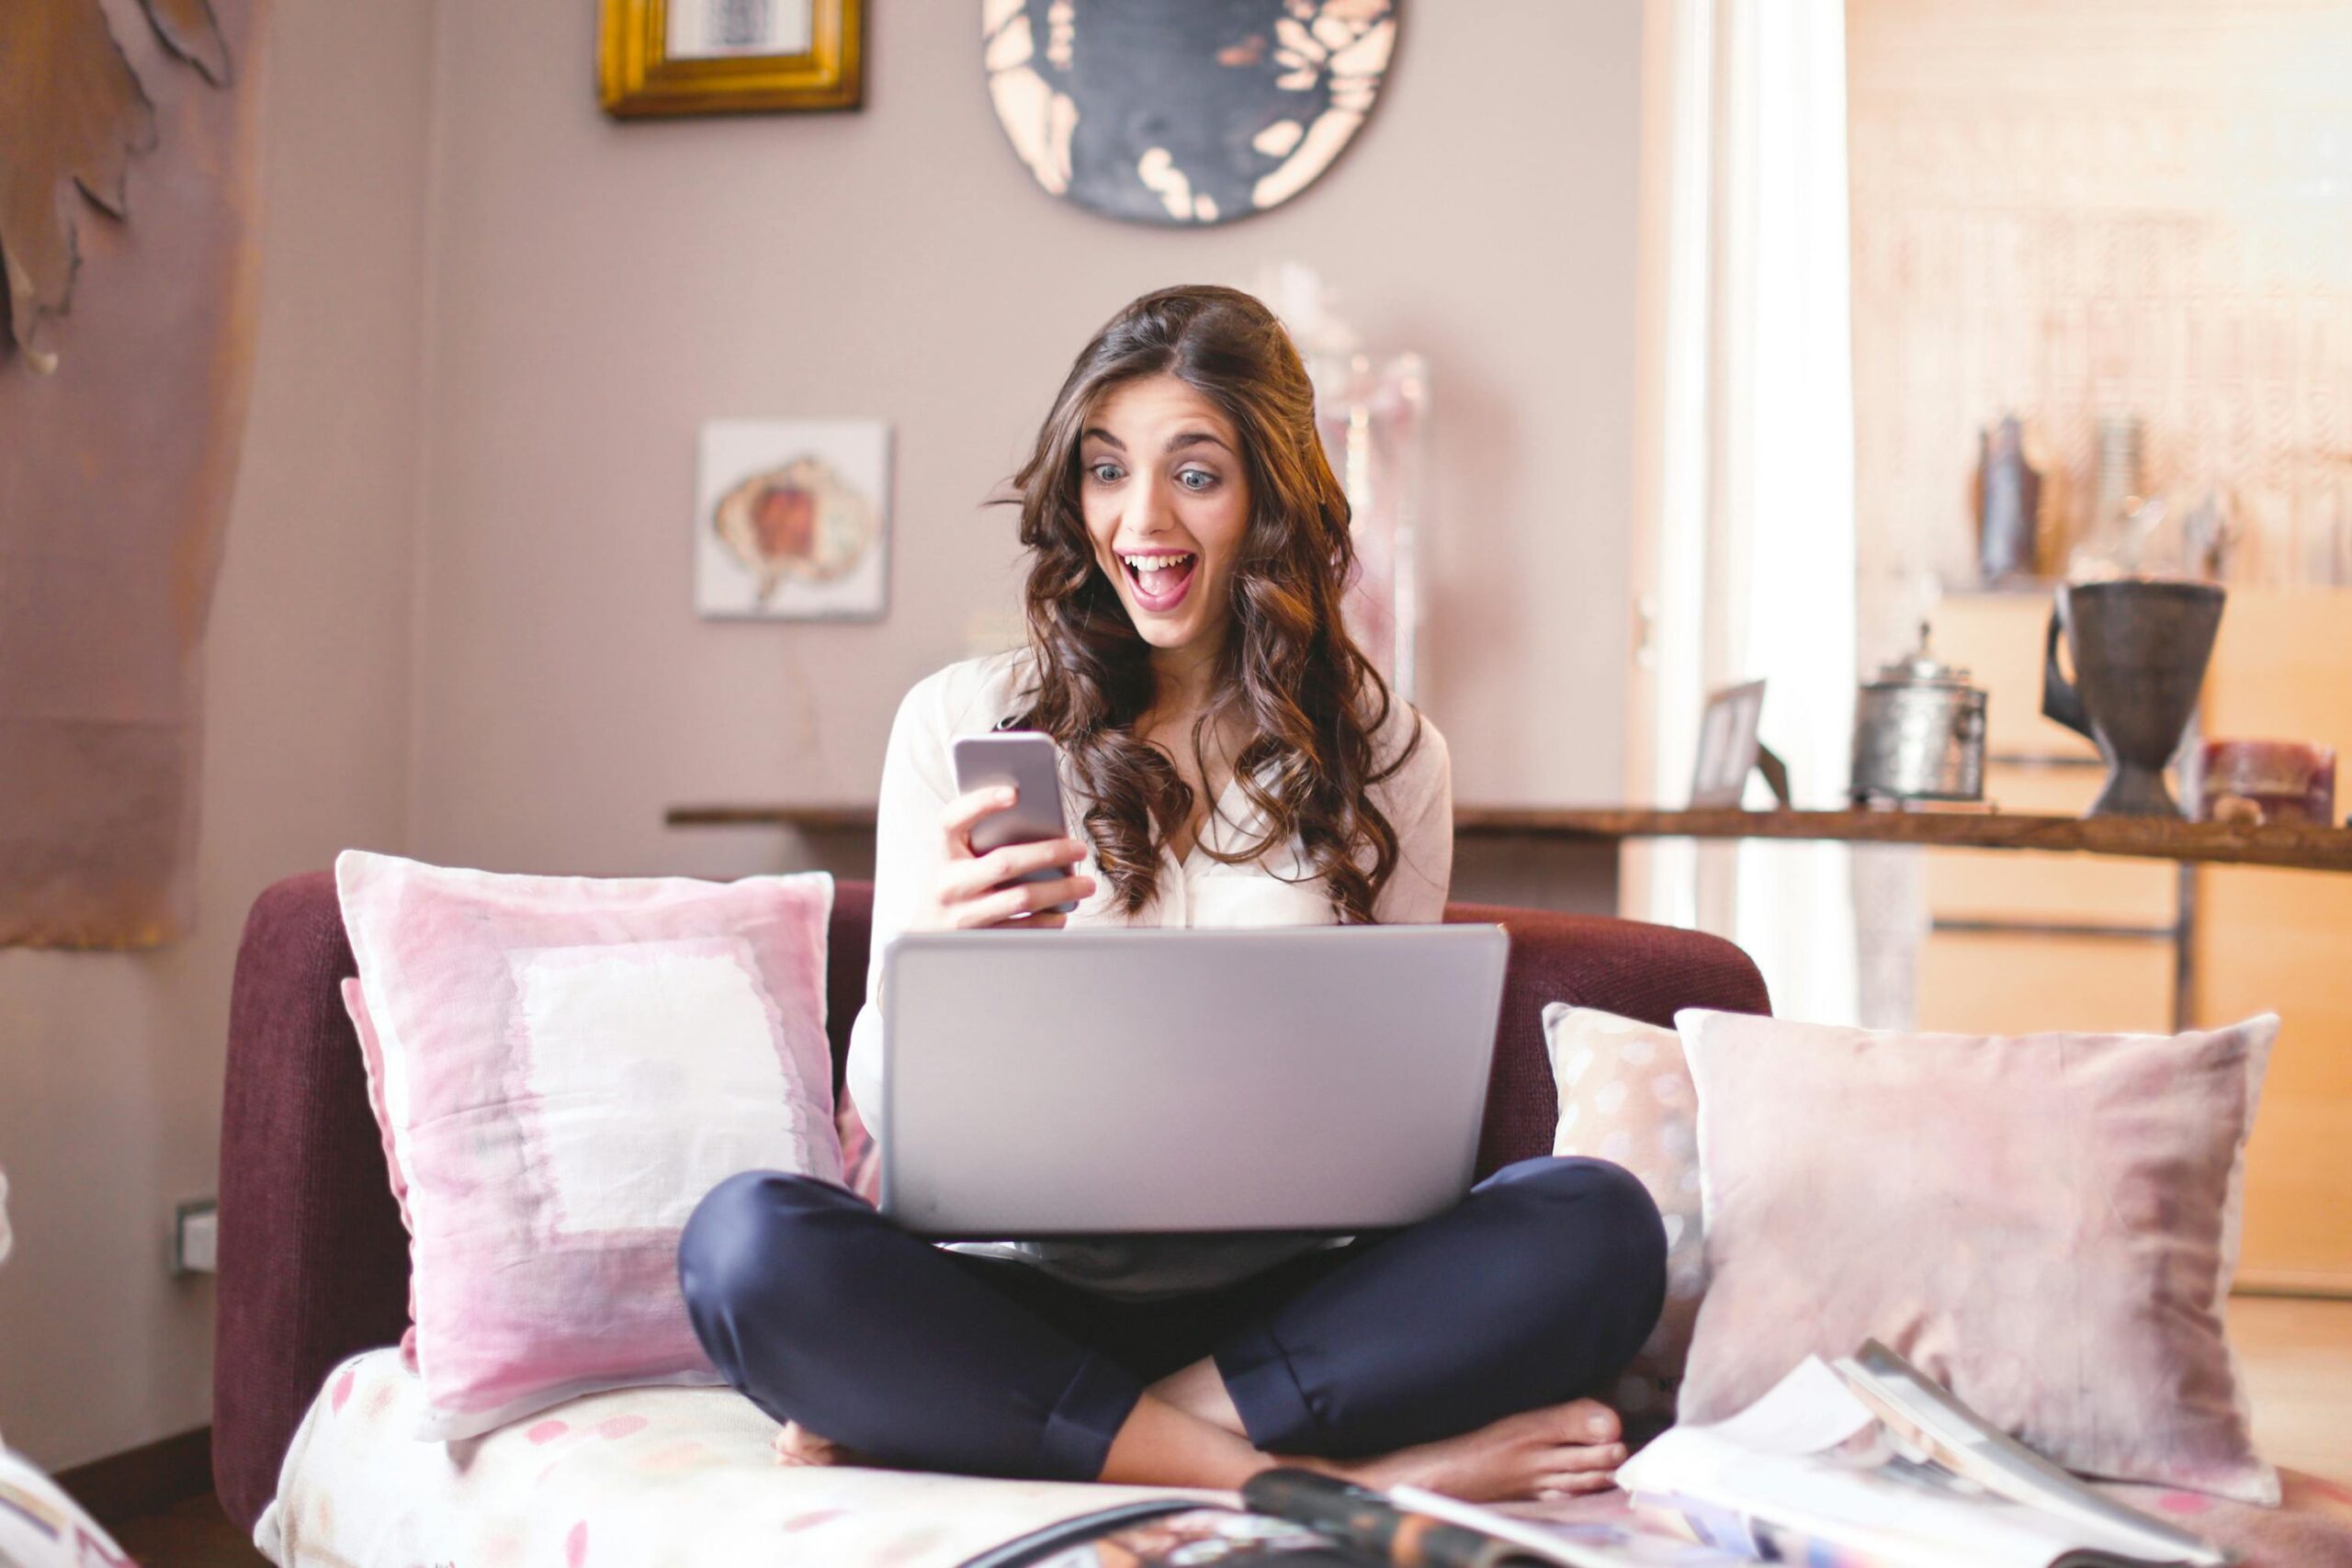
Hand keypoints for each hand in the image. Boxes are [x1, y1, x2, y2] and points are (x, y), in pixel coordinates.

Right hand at [906, 787, 1094, 931]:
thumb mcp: (957, 857)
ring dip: (1060, 890)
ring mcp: (963, 915)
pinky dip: (1048, 920)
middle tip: (1079, 848)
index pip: (953, 819)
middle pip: (1004, 863)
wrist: (927, 936)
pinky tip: (1063, 912)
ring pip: (1021, 899)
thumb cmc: (954, 883)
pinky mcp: (980, 940)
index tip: (1014, 792)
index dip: (981, 803)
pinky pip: (1023, 930)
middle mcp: (949, 884)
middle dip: (1048, 853)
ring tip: (1086, 884)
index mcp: (942, 852)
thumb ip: (984, 837)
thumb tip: (1041, 822)